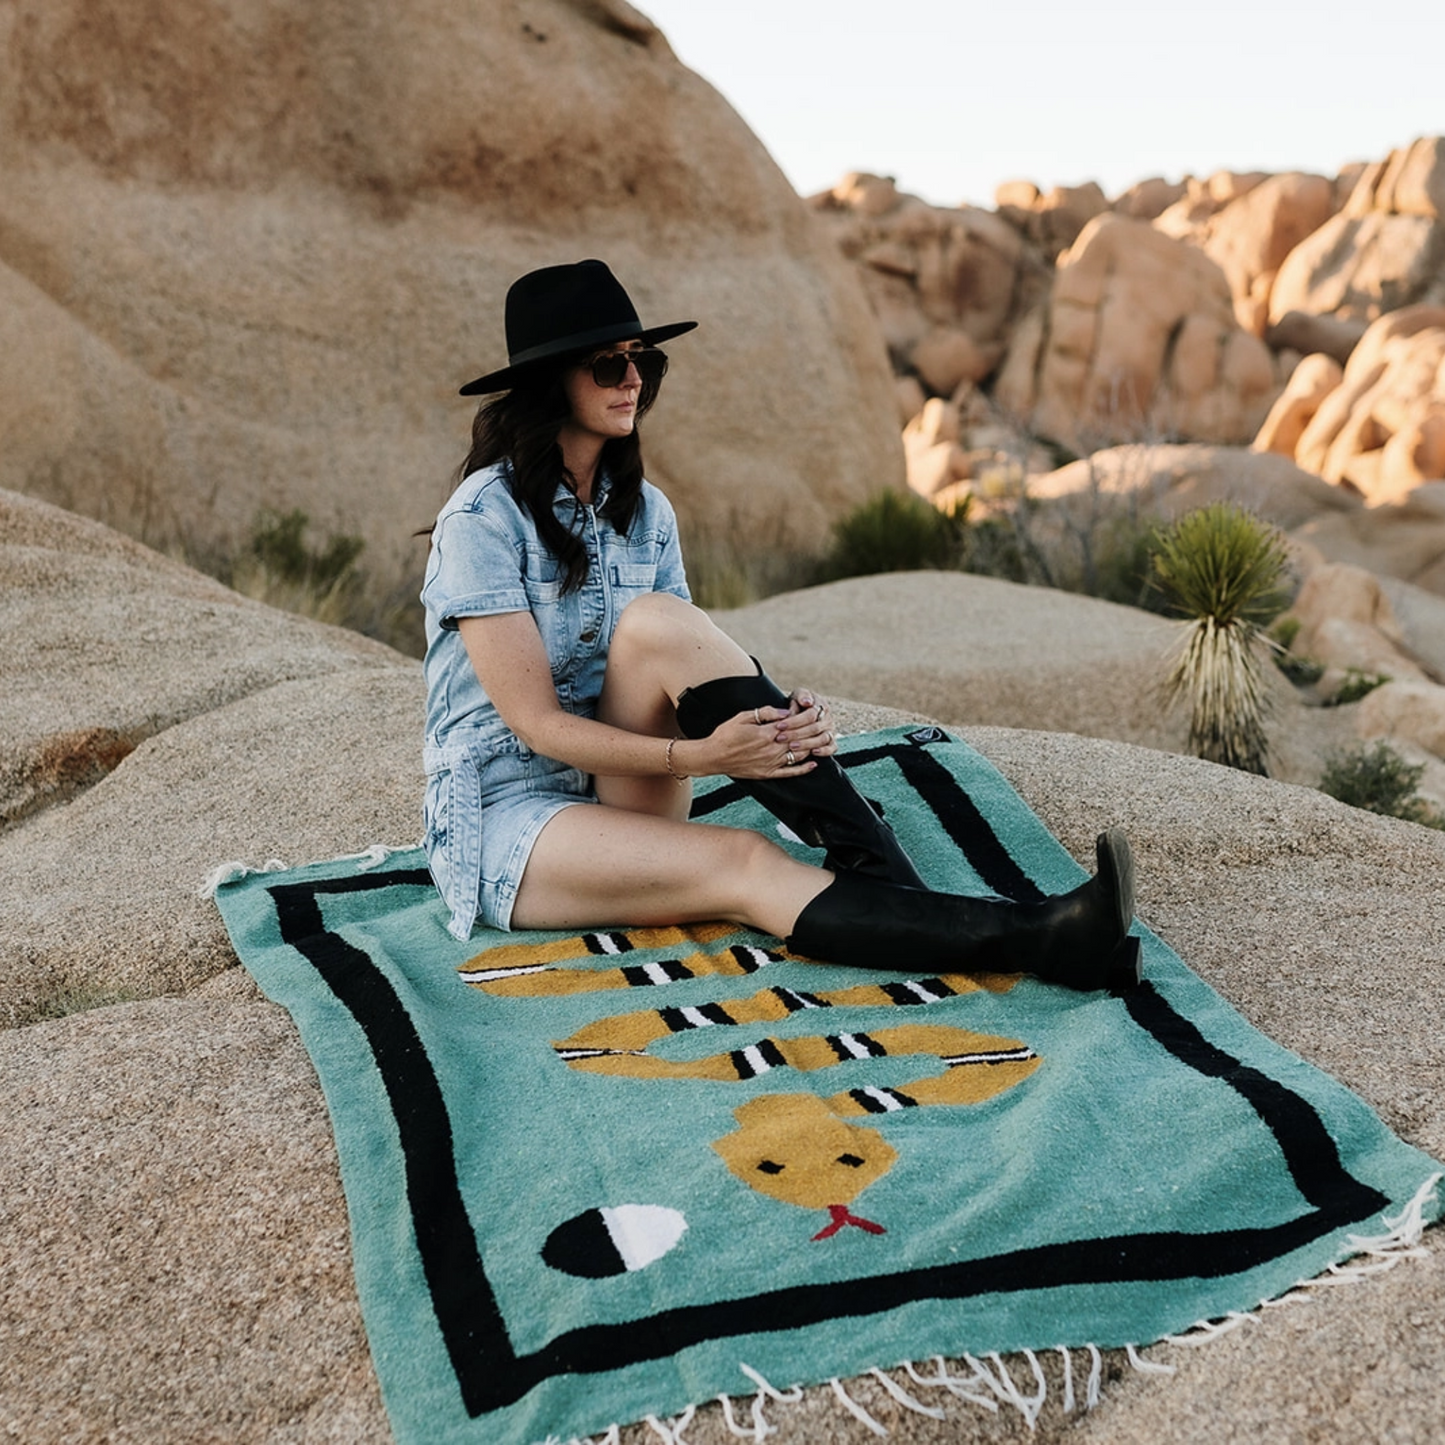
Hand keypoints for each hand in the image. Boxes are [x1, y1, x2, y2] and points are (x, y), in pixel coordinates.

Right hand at [691, 692, 836, 779]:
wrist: (713, 756)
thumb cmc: (726, 735)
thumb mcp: (743, 717)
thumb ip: (765, 713)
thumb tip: (785, 712)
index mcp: (766, 733)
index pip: (793, 724)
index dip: (804, 717)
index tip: (811, 711)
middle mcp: (772, 748)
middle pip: (799, 739)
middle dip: (812, 730)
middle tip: (820, 724)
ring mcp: (771, 763)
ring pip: (798, 755)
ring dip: (811, 747)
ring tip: (820, 740)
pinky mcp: (768, 773)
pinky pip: (790, 772)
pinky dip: (804, 769)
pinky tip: (813, 763)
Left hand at [777, 688, 837, 762]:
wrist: (802, 713)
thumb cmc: (798, 703)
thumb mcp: (797, 695)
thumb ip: (802, 696)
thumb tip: (807, 702)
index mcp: (822, 706)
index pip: (810, 715)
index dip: (794, 721)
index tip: (779, 726)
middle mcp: (828, 719)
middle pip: (815, 728)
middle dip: (796, 734)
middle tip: (780, 738)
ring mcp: (831, 731)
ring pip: (822, 739)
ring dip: (806, 744)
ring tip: (791, 746)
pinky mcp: (832, 743)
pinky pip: (832, 748)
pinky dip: (824, 751)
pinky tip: (813, 752)